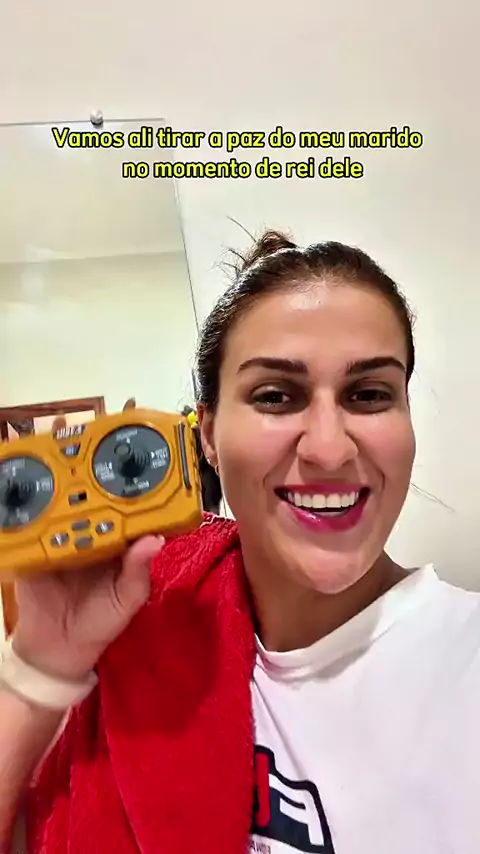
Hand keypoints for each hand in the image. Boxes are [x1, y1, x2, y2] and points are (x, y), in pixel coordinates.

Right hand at [11, 396, 160, 680]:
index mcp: (114, 533)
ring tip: (52, 430)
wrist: (57, 650)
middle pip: (87, 482)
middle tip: (90, 421)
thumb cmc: (98, 623)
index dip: (129, 465)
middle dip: (87, 450)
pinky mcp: (29, 540)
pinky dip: (18, 490)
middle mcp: (87, 524)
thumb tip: (153, 541)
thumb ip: (137, 573)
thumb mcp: (125, 601)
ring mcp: (57, 530)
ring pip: (56, 489)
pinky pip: (24, 512)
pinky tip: (16, 465)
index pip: (123, 493)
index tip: (136, 433)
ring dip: (53, 460)